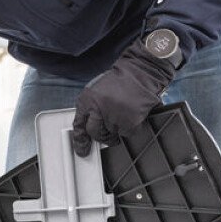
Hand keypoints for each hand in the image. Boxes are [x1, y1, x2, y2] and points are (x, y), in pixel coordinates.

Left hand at [71, 40, 174, 155]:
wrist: (141, 72)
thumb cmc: (121, 80)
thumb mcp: (97, 91)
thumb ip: (91, 108)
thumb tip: (89, 128)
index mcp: (87, 100)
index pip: (79, 124)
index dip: (80, 139)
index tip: (81, 149)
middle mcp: (98, 109)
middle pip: (95, 133)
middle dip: (101, 137)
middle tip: (107, 135)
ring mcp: (114, 116)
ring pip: (112, 134)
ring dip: (117, 129)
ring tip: (123, 116)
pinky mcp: (130, 121)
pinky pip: (127, 133)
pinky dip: (130, 128)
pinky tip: (132, 116)